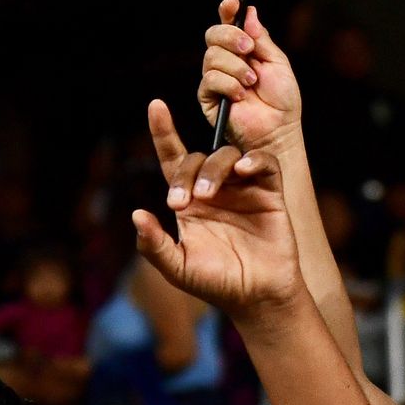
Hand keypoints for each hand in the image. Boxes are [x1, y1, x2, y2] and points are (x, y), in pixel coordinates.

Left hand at [134, 100, 302, 318]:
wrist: (258, 298)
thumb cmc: (216, 284)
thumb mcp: (178, 268)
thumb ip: (154, 245)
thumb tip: (136, 213)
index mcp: (189, 201)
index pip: (173, 158)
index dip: (164, 132)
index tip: (156, 106)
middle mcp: (215, 188)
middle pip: (198, 158)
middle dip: (187, 175)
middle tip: (182, 203)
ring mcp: (243, 188)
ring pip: (227, 155)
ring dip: (215, 169)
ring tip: (208, 196)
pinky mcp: (269, 191)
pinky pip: (263, 162)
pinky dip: (253, 160)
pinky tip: (244, 170)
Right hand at [199, 0, 300, 151]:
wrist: (279, 130)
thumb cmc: (282, 100)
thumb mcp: (277, 63)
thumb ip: (262, 38)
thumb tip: (249, 12)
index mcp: (243, 50)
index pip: (228, 24)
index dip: (227, 10)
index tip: (232, 2)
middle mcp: (226, 61)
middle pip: (213, 35)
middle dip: (230, 36)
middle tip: (248, 48)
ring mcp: (216, 78)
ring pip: (212, 56)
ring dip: (235, 66)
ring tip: (251, 81)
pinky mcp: (208, 97)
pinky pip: (210, 79)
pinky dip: (228, 84)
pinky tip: (241, 95)